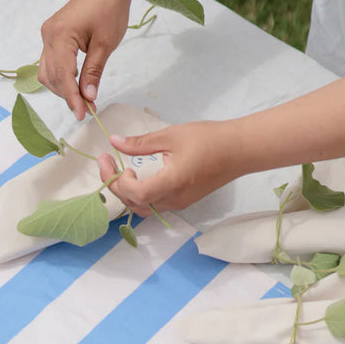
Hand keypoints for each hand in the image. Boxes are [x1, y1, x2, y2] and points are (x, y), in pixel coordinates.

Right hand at [38, 0, 132, 120]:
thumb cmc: (108, 9)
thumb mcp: (105, 44)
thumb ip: (94, 72)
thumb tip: (88, 97)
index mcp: (60, 36)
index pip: (63, 76)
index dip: (72, 98)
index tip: (83, 114)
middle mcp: (48, 36)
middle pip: (51, 77)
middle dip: (68, 96)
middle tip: (88, 109)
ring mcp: (48, 35)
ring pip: (47, 73)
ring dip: (63, 89)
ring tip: (84, 99)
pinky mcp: (52, 37)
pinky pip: (51, 63)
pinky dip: (62, 78)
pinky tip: (76, 84)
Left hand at [97, 121, 243, 214]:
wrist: (238, 151)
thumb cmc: (208, 139)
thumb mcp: (171, 136)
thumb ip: (141, 143)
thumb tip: (115, 142)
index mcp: (172, 182)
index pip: (136, 194)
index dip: (117, 182)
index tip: (109, 160)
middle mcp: (174, 199)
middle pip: (135, 204)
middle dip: (115, 186)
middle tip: (106, 162)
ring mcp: (178, 203)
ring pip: (143, 208)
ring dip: (127, 193)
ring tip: (119, 170)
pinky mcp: (182, 202)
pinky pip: (154, 205)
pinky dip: (139, 195)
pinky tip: (136, 176)